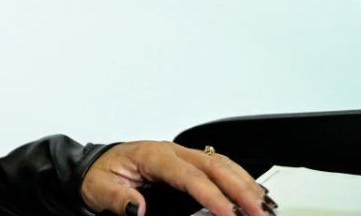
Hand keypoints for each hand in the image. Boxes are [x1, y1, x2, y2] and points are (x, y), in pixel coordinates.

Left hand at [80, 141, 274, 215]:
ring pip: (221, 164)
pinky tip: (254, 193)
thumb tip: (136, 208)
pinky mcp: (189, 164)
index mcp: (152, 156)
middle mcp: (171, 152)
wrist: (96, 165)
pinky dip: (240, 179)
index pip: (188, 176)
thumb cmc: (101, 175)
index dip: (211, 195)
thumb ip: (116, 198)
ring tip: (265, 206)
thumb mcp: (100, 188)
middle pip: (213, 166)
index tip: (229, 214)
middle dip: (240, 189)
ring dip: (245, 183)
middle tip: (260, 213)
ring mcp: (182, 156)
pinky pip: (219, 167)